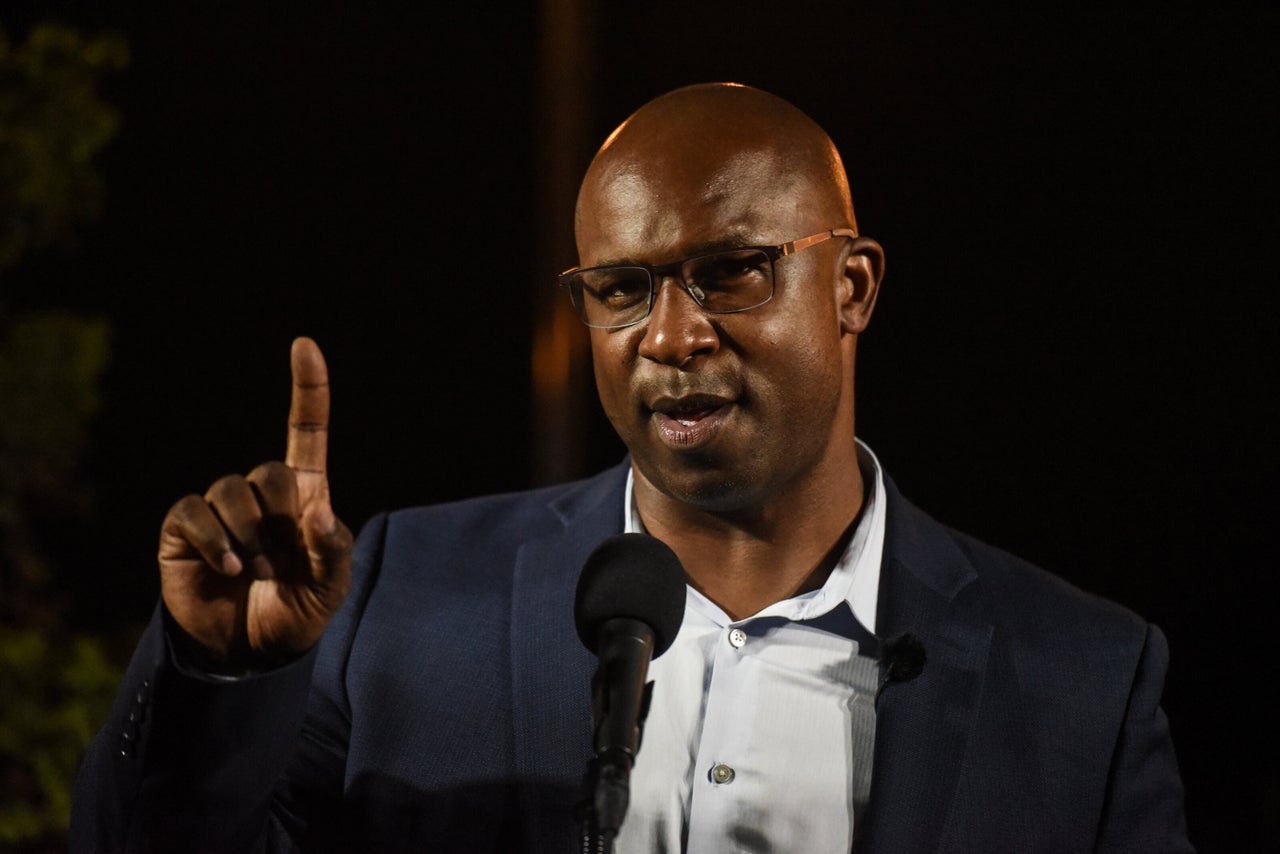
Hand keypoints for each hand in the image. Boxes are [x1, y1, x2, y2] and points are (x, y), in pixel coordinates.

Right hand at [158, 337, 352, 667]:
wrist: (250, 652)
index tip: (304, 345)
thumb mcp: (330, 587)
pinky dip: (213, 538)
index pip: (306, 432)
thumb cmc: (297, 610)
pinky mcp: (183, 528)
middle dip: (280, 522)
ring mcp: (220, 508)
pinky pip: (194, 511)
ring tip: (255, 572)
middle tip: (281, 563)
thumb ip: (333, 550)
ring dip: (249, 537)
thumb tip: (320, 513)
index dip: (308, 389)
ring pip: (231, 491)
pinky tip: (227, 566)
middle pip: (270, 473)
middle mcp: (260, 493)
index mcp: (305, 495)